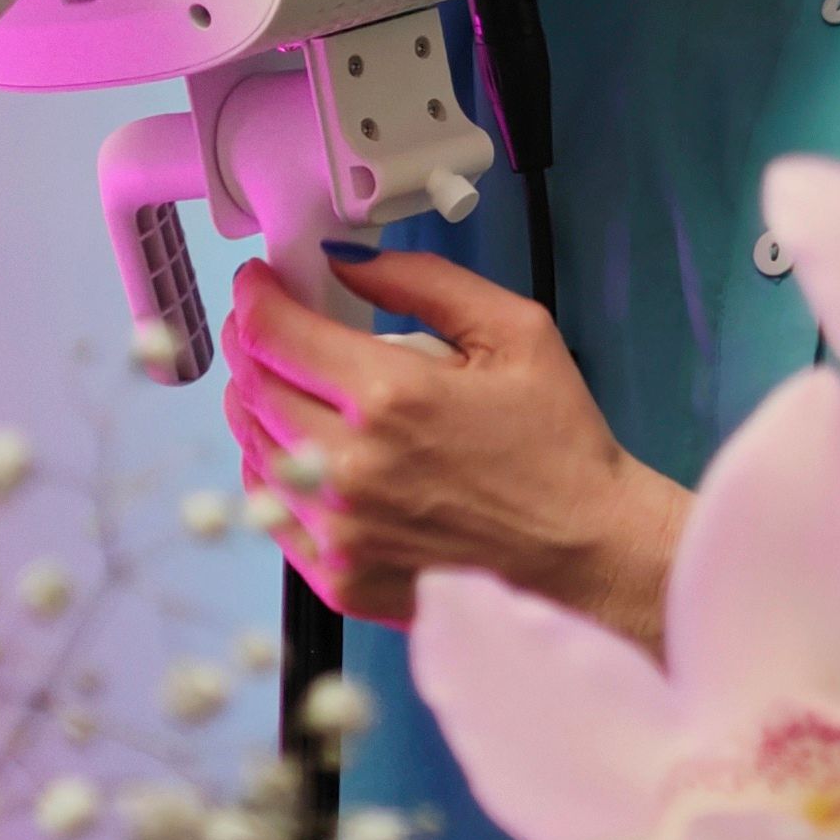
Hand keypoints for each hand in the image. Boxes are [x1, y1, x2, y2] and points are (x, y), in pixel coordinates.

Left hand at [219, 247, 692, 648]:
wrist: (587, 555)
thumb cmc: (559, 445)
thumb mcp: (516, 332)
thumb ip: (425, 282)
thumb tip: (344, 260)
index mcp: (391, 397)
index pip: (274, 332)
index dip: (255, 296)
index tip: (261, 282)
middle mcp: (349, 466)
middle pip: (252, 387)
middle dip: (252, 343)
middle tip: (272, 325)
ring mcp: (338, 530)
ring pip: (253, 449)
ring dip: (256, 405)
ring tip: (286, 383)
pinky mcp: (337, 578)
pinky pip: (271, 511)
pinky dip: (272, 469)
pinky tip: (300, 449)